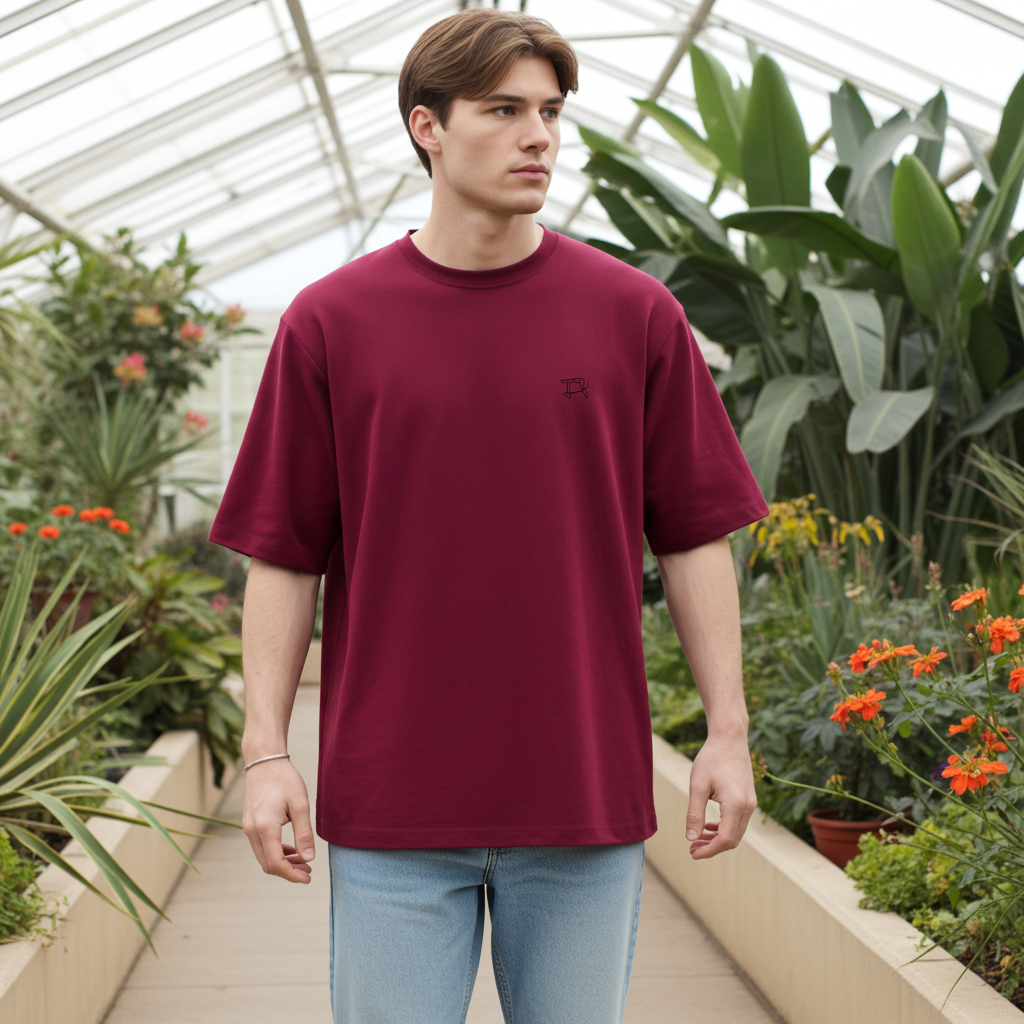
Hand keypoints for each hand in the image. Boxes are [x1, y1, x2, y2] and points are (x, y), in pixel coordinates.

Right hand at [242, 758, 315, 882]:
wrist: (264, 760)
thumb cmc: (284, 779)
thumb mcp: (300, 804)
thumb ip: (304, 833)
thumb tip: (309, 858)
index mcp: (265, 828)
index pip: (276, 863)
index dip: (292, 875)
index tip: (308, 877)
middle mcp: (252, 831)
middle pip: (268, 864)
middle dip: (288, 871)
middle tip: (309, 869)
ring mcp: (248, 827)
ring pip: (263, 856)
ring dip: (282, 862)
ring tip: (303, 860)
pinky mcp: (249, 823)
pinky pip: (260, 846)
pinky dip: (275, 852)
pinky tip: (290, 849)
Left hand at [685, 734, 756, 859]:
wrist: (730, 738)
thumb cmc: (711, 759)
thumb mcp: (698, 785)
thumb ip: (694, 813)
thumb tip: (690, 838)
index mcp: (736, 805)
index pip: (725, 840)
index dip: (708, 850)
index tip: (692, 853)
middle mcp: (748, 807)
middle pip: (733, 840)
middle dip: (712, 847)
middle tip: (691, 848)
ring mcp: (751, 803)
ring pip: (736, 832)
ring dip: (718, 838)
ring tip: (697, 838)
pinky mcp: (749, 798)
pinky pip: (738, 821)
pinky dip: (724, 827)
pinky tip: (709, 825)